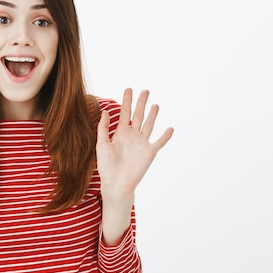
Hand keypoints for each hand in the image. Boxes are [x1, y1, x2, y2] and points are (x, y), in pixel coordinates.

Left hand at [96, 88, 173, 203]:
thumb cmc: (106, 165)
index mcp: (120, 133)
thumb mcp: (102, 144)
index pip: (124, 113)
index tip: (129, 89)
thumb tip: (105, 111)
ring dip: (152, 115)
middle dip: (141, 103)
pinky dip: (165, 136)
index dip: (126, 101)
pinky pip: (159, 142)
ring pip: (149, 125)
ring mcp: (141, 143)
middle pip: (138, 116)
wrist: (115, 183)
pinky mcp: (149, 152)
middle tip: (145, 90)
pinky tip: (170, 128)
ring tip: (155, 105)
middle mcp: (132, 136)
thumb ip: (103, 128)